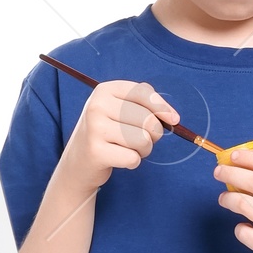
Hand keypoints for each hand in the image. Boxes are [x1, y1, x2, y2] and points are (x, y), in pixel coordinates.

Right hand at [57, 79, 179, 198]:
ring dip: (144, 149)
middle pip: (148, 119)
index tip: (174, 119)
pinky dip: (133, 162)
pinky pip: (133, 158)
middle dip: (153, 134)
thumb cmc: (107, 132)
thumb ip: (144, 103)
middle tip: (142, 139)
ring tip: (130, 149)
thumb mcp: (119, 109)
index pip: (143, 93)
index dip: (163, 107)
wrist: (79, 160)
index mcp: (104, 90)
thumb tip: (172, 116)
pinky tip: (120, 159)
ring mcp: (94, 128)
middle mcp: (97, 106)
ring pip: (143, 139)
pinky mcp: (96, 152)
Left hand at [213, 146, 252, 252]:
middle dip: (231, 174)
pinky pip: (245, 234)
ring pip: (245, 205)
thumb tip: (247, 171)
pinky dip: (239, 229)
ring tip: (223, 200)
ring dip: (228, 199)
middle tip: (218, 172)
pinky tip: (243, 229)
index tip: (233, 156)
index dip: (250, 158)